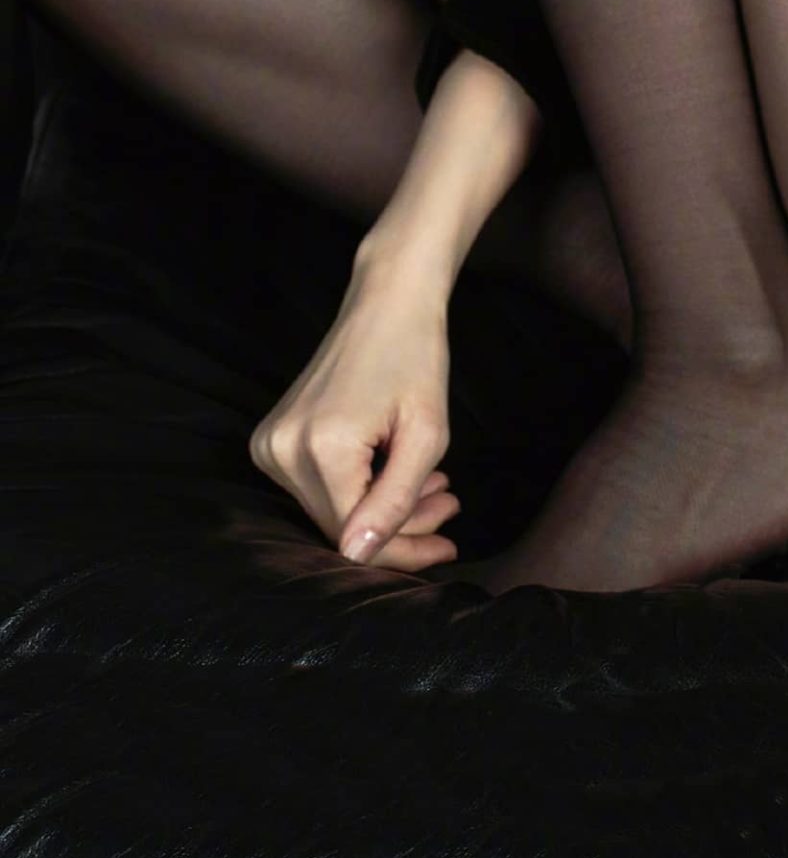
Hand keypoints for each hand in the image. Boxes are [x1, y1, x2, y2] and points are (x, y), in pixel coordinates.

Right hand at [248, 262, 460, 572]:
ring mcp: (270, 444)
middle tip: (447, 505)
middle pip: (341, 527)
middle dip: (401, 528)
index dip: (407, 550)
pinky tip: (395, 470)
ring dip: (383, 509)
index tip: (448, 546)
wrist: (385, 300)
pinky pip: (316, 487)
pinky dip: (358, 489)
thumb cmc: (415, 356)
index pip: (358, 537)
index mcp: (321, 448)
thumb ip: (395, 499)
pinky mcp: (270, 439)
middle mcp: (283, 449)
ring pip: (330, 510)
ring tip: (433, 485)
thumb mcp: (425, 434)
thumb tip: (357, 557)